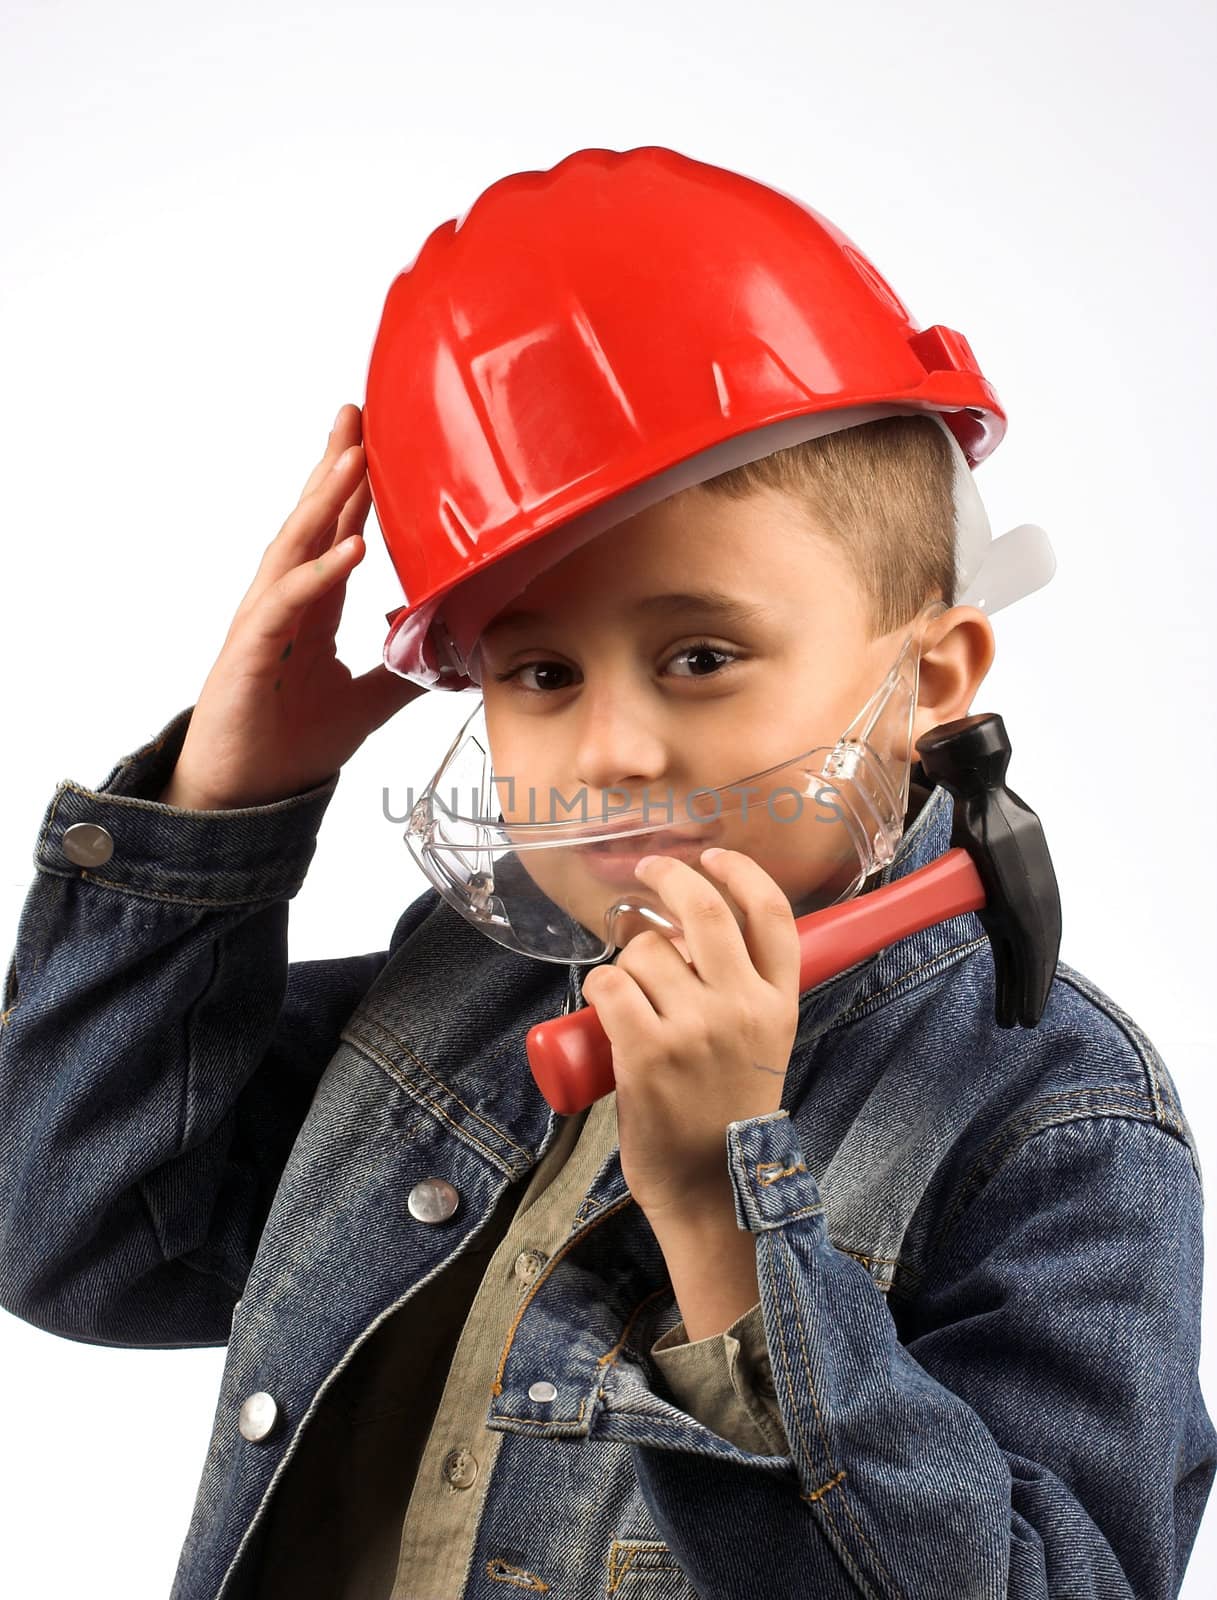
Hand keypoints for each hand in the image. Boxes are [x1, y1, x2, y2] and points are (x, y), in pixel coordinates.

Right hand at [158, 404, 424, 809]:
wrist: (242, 796)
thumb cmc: (287, 745)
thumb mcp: (364, 706)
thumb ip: (401, 677)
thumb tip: (451, 657)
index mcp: (310, 608)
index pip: (336, 533)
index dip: (355, 488)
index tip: (377, 438)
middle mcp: (284, 603)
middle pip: (311, 523)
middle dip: (333, 467)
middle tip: (357, 412)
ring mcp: (263, 624)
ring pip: (294, 549)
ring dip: (325, 503)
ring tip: (354, 461)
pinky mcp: (250, 654)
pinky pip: (286, 604)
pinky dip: (319, 575)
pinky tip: (351, 550)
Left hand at [580, 847, 800, 1226]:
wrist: (711, 1187)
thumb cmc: (725, 1114)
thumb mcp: (763, 1044)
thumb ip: (745, 990)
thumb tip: (687, 930)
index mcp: (779, 1003)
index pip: (772, 915)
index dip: (741, 873)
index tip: (713, 855)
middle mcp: (742, 1007)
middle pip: (704, 910)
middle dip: (669, 876)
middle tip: (648, 872)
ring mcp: (696, 1029)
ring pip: (645, 949)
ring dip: (627, 960)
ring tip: (632, 998)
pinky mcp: (648, 1052)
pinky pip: (611, 984)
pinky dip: (600, 986)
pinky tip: (606, 1006)